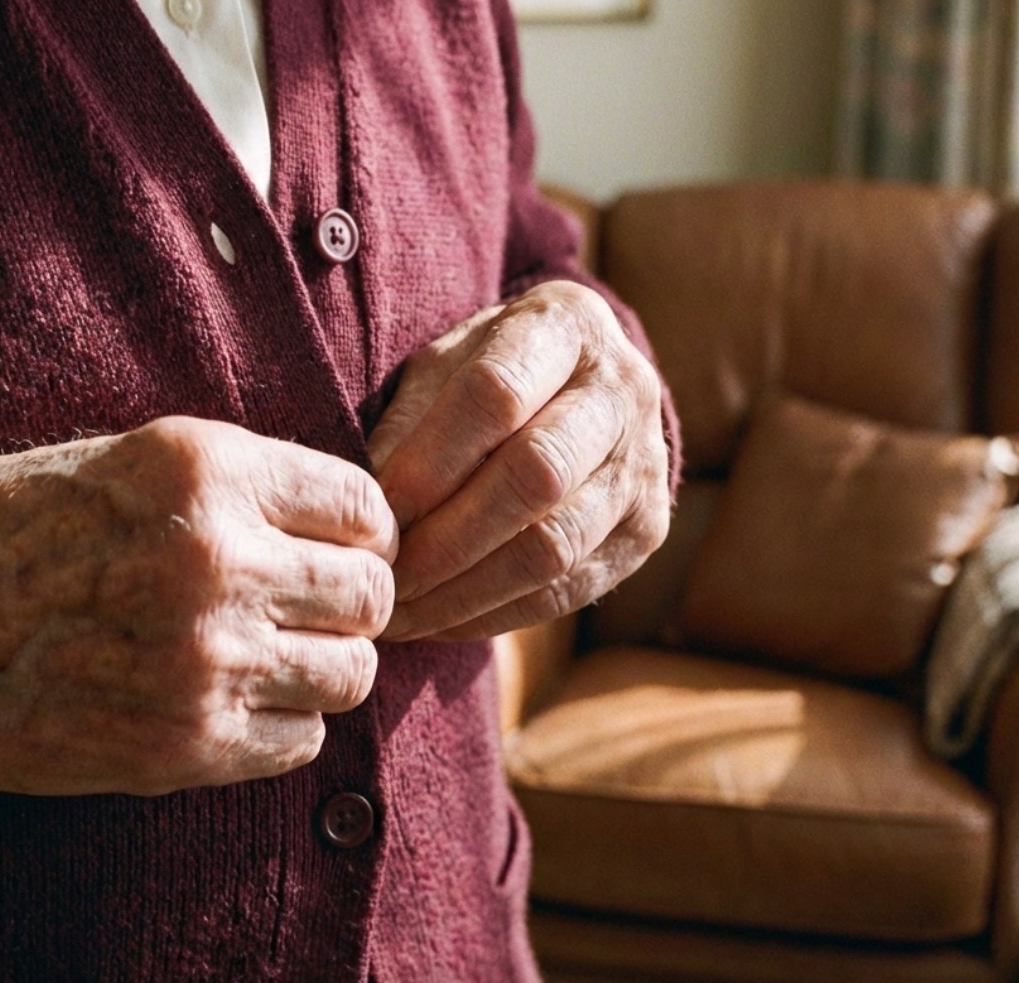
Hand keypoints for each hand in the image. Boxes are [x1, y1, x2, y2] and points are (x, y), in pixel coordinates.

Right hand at [0, 417, 396, 804]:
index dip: (360, 529)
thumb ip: (232, 481)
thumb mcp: (113, 458)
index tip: (339, 545)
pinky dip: (283, 724)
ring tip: (270, 653)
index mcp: (200, 470)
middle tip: (307, 604)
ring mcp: (203, 661)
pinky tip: (232, 700)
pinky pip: (303, 741)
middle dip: (348, 599)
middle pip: (370, 595)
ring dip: (322, 664)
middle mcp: (213, 561)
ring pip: (350, 673)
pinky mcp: (184, 746)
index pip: (363, 506)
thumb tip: (341, 517)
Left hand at [368, 280, 669, 640]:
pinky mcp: (646, 529)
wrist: (583, 385)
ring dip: (466, 591)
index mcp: (566, 326)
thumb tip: (372, 502)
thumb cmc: (491, 371)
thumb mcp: (445, 364)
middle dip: (447, 540)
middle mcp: (622, 391)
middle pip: (536, 476)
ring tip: (401, 615)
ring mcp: (645, 464)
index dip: (430, 461)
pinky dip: (497, 614)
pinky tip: (441, 621)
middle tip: (383, 578)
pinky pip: (570, 588)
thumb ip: (409, 418)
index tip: (375, 511)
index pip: (497, 396)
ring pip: (555, 545)